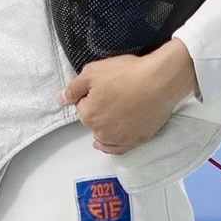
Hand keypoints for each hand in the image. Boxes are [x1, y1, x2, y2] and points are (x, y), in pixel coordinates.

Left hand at [61, 39, 198, 154]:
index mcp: (88, 115)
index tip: (104, 86)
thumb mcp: (93, 72)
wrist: (160, 81)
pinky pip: (119, 148)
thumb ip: (73, 88)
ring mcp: (120, 139)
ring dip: (106, 127)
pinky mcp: (137, 140)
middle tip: (115, 94)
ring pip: (105, 135)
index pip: (82, 106)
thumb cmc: (128, 74)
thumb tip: (60, 100)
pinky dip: (114, 144)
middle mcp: (102, 132)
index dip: (92, 94)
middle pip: (94, 121)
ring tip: (117, 112)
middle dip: (99, 110)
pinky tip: (109, 142)